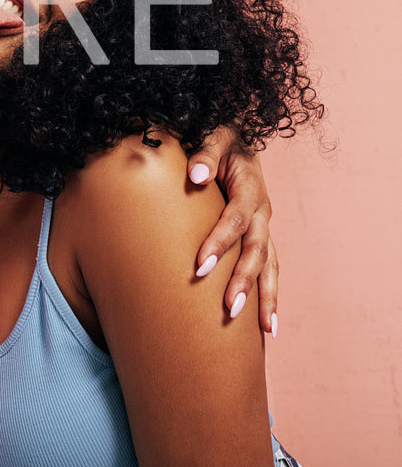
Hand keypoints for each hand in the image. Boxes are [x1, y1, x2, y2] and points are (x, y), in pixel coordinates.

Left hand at [188, 126, 276, 333]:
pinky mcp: (260, 235)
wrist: (235, 136)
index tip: (199, 266)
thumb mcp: (213, 135)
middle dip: (244, 280)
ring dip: (265, 296)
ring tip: (264, 330)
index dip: (219, 243)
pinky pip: (268, 268)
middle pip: (257, 250)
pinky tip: (267, 326)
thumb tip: (197, 174)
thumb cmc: (218, 137)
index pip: (235, 220)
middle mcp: (262, 211)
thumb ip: (205, 152)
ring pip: (270, 265)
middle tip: (229, 307)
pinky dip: (270, 295)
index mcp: (250, 187)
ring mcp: (264, 225)